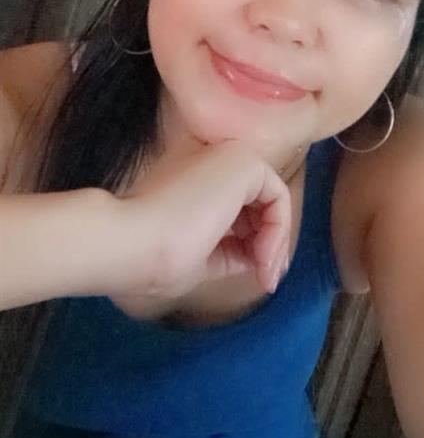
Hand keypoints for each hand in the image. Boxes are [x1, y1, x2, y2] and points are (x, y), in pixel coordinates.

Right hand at [103, 139, 291, 310]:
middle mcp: (214, 162)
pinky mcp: (243, 162)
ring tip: (263, 273)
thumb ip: (228, 251)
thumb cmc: (151, 256)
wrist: (130, 243)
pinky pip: (278, 197)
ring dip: (275, 242)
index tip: (259, 278)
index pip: (240, 212)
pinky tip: (263, 257)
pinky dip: (278, 230)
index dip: (255, 246)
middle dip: (271, 245)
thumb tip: (259, 260)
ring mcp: (228, 157)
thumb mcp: (197, 259)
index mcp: (197, 181)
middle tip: (267, 279)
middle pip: (260, 205)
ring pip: (272, 201)